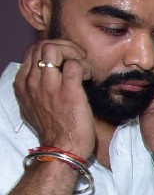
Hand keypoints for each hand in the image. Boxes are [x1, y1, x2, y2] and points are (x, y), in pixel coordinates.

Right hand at [14, 39, 95, 156]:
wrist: (63, 148)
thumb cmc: (54, 129)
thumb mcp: (33, 106)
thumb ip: (35, 88)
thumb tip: (45, 74)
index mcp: (22, 84)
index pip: (32, 51)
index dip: (52, 49)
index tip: (66, 59)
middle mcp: (32, 82)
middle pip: (42, 46)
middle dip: (64, 46)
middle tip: (78, 58)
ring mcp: (49, 86)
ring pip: (54, 49)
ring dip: (73, 52)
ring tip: (83, 64)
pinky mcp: (68, 92)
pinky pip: (75, 64)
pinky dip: (85, 66)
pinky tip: (89, 77)